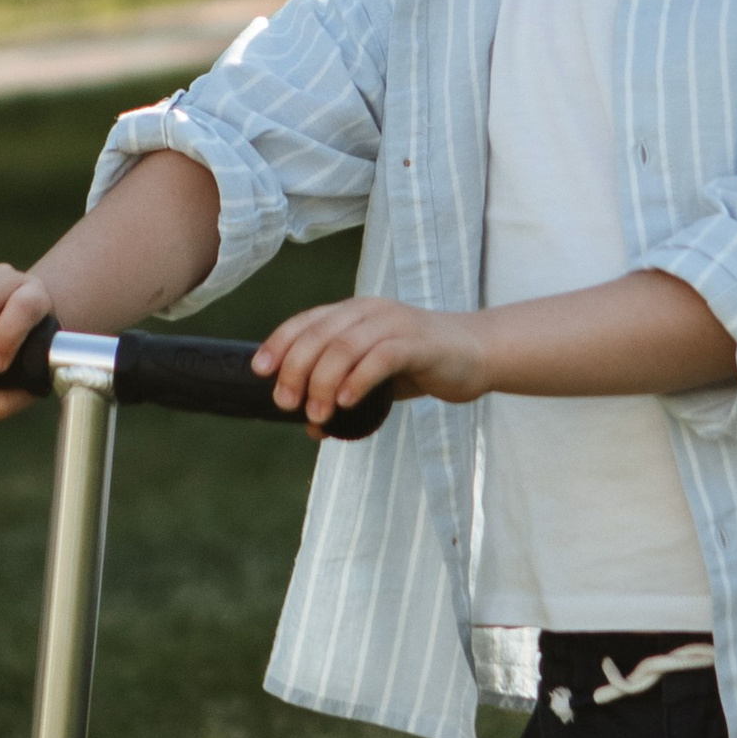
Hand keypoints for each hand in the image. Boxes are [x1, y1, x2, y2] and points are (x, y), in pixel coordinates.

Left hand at [252, 297, 486, 426]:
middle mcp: (370, 311)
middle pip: (319, 334)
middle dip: (295, 369)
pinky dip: (358, 379)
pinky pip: (381, 357)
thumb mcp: (375, 378)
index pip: (306, 321)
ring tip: (316, 413)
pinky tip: (346, 401)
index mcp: (354, 313)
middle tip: (286, 403)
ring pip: (345, 345)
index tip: (260, 371)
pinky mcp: (418, 343)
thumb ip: (344, 394)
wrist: (476, 354)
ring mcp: (395, 324)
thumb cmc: (420, 366)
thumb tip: (311, 426)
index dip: (279, 343)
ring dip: (323, 381)